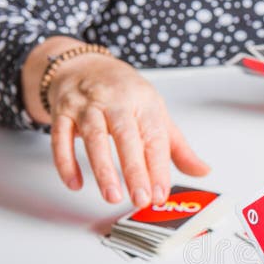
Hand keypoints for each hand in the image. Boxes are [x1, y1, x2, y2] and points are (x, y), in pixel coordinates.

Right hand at [23, 37, 209, 206]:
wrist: (84, 64)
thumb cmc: (125, 94)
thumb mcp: (156, 115)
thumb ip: (177, 147)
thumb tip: (202, 171)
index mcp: (145, 103)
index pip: (154, 138)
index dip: (158, 168)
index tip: (160, 194)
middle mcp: (116, 101)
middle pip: (126, 136)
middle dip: (134, 170)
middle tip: (140, 199)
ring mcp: (87, 105)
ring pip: (93, 136)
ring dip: (102, 168)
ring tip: (111, 196)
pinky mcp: (63, 110)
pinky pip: (60, 137)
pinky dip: (66, 161)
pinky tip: (75, 183)